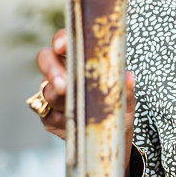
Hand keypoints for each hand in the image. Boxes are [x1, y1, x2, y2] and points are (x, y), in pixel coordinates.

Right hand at [35, 28, 135, 165]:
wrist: (111, 137)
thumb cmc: (118, 108)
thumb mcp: (126, 100)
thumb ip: (126, 89)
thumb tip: (129, 77)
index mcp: (82, 59)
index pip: (66, 40)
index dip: (61, 40)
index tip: (62, 47)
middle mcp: (63, 71)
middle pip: (45, 59)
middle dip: (52, 71)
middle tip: (64, 85)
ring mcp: (51, 92)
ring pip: (47, 91)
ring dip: (61, 100)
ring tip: (78, 107)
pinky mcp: (48, 115)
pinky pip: (48, 115)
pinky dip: (62, 120)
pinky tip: (75, 123)